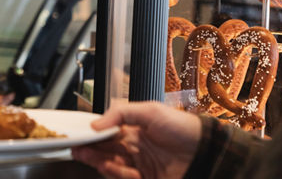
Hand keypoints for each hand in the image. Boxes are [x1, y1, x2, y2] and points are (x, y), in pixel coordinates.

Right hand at [71, 101, 200, 178]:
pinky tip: (119, 169)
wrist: (205, 151)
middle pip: (105, 150)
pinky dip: (118, 173)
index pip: (106, 132)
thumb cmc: (182, 127)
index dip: (91, 134)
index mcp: (133, 128)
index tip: (78, 135)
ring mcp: (139, 164)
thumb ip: (121, 113)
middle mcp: (134, 146)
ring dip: (99, 162)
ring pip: (111, 164)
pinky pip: (124, 177)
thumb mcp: (149, 110)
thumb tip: (96, 123)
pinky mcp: (145, 178)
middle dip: (89, 150)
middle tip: (76, 149)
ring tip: (91, 158)